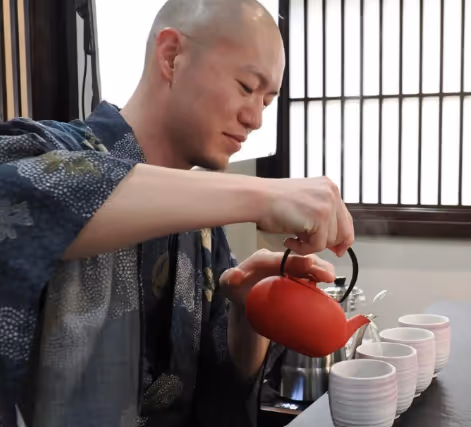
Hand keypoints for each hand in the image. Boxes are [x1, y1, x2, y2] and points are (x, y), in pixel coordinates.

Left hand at [220, 249, 334, 306]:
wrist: (243, 301)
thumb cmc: (236, 289)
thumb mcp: (228, 285)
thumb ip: (229, 279)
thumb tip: (235, 274)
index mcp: (263, 260)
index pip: (281, 259)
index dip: (296, 261)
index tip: (309, 264)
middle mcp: (278, 262)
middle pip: (298, 260)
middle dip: (314, 265)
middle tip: (328, 274)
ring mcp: (288, 270)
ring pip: (307, 266)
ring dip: (320, 270)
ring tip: (331, 277)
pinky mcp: (295, 279)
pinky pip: (309, 276)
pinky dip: (320, 278)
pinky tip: (328, 284)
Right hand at [257, 176, 353, 255]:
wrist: (257, 198)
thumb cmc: (273, 203)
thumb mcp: (305, 205)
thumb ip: (322, 218)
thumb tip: (338, 244)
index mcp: (329, 187)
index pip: (345, 219)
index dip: (341, 237)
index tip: (337, 250)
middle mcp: (332, 192)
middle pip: (343, 231)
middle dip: (326, 244)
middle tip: (307, 246)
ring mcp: (327, 203)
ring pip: (330, 240)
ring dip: (310, 245)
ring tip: (292, 238)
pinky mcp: (320, 216)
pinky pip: (318, 245)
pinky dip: (302, 249)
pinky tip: (289, 240)